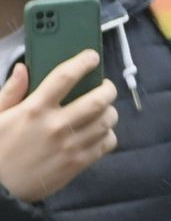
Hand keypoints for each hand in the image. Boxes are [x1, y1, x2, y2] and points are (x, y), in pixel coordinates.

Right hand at [0, 53, 115, 205]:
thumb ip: (10, 92)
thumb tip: (22, 68)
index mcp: (33, 109)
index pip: (65, 77)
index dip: (82, 62)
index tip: (91, 56)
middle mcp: (55, 125)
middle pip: (98, 99)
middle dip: (108, 88)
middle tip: (104, 86)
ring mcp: (70, 145)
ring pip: (106, 121)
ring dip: (109, 111)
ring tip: (102, 109)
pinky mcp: (78, 163)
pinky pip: (107, 143)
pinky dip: (108, 134)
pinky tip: (98, 132)